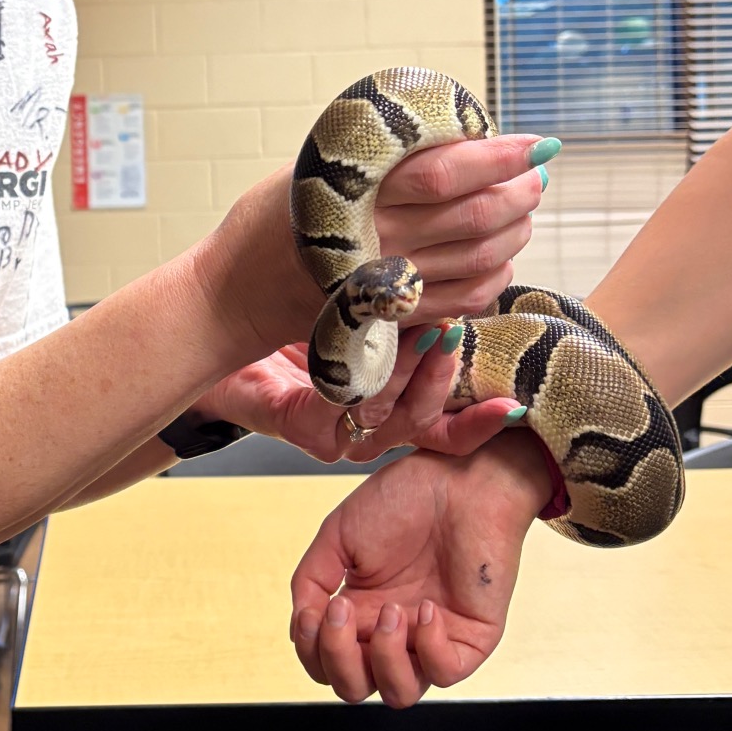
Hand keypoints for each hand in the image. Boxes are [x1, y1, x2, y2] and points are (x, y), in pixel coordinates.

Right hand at [192, 133, 554, 370]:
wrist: (235, 292)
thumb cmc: (271, 218)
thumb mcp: (312, 167)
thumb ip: (378, 158)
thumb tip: (451, 135)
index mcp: (358, 196)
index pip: (447, 171)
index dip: (500, 155)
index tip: (536, 142)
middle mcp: (380, 242)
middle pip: (477, 216)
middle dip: (521, 191)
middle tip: (536, 172)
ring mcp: (391, 284)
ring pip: (481, 259)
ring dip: (516, 231)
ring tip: (524, 207)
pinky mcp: (396, 316)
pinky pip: (466, 299)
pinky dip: (495, 276)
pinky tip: (500, 256)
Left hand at [196, 332, 522, 464]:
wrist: (221, 327)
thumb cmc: (294, 318)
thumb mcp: (362, 314)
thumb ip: (408, 317)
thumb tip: (462, 294)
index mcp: (386, 409)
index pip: (445, 429)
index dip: (478, 424)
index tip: (510, 407)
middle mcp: (365, 430)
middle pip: (423, 421)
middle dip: (442, 378)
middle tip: (452, 333)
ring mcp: (336, 436)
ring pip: (390, 418)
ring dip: (409, 375)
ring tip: (422, 333)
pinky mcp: (305, 431)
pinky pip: (346, 410)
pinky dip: (366, 378)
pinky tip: (377, 347)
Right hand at [288, 432, 552, 705]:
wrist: (460, 478)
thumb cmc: (405, 497)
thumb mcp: (337, 535)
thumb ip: (310, 582)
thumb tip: (302, 625)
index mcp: (359, 612)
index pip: (326, 663)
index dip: (313, 650)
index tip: (315, 610)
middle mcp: (393, 632)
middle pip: (354, 688)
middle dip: (339, 659)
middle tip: (344, 610)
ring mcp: (432, 639)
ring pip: (399, 694)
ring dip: (383, 658)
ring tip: (391, 611)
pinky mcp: (470, 639)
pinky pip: (445, 674)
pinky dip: (429, 647)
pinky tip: (428, 607)